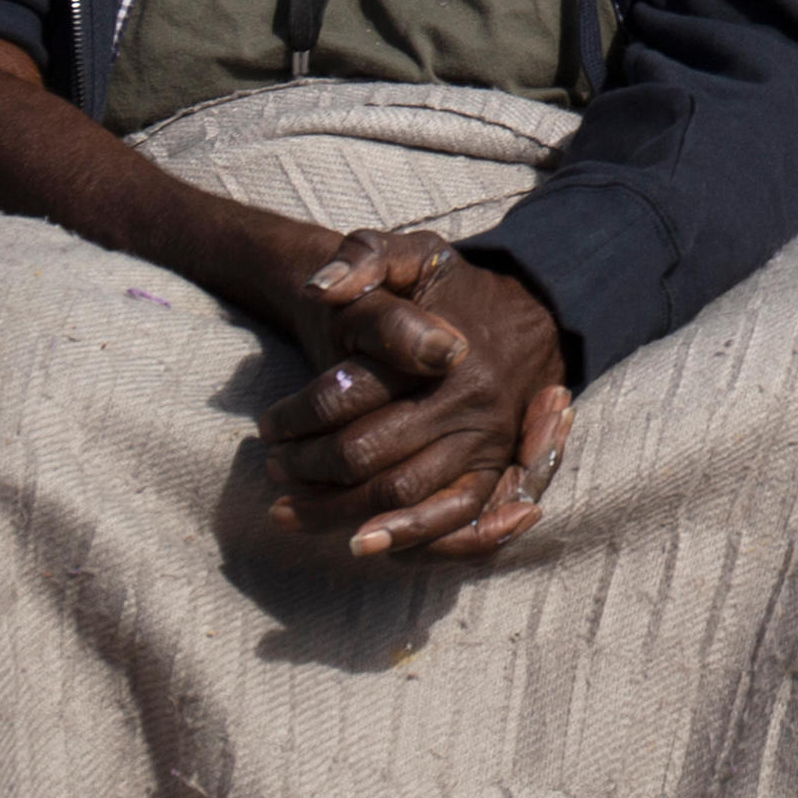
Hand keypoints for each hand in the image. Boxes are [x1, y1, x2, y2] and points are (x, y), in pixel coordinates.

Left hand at [256, 229, 573, 559]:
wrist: (529, 313)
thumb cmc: (450, 291)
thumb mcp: (411, 255)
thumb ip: (362, 258)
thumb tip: (318, 290)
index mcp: (440, 349)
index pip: (348, 395)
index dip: (296, 414)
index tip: (268, 424)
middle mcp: (467, 400)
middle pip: (366, 453)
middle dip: (307, 467)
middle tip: (275, 467)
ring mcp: (485, 441)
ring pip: (400, 495)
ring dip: (336, 512)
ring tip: (289, 512)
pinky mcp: (495, 471)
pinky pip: (454, 520)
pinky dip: (409, 539)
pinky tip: (359, 543)